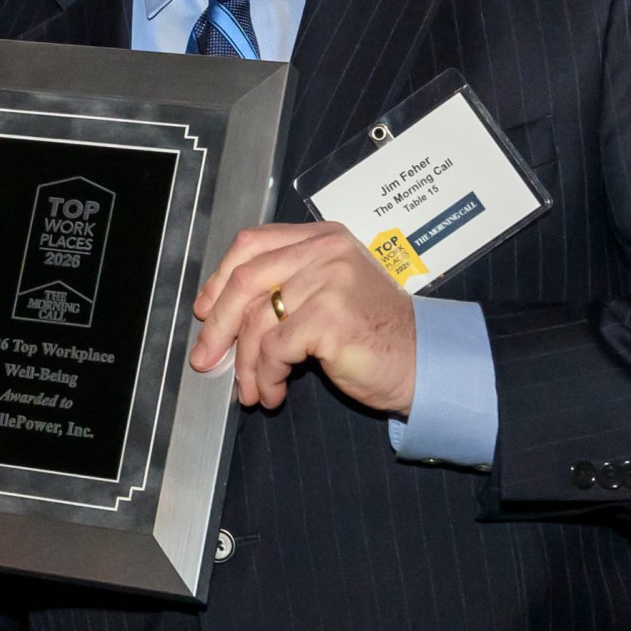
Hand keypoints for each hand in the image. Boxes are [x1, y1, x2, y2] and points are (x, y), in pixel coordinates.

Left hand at [188, 221, 415, 414]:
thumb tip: (221, 313)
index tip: (205, 310)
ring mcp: (328, 282)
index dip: (219, 278)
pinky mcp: (328, 318)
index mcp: (322, 238)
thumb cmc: (375, 333)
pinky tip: (275, 392)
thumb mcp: (332, 292)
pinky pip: (274, 350)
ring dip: (246, 365)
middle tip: (205, 358)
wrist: (424, 361)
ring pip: (256, 322)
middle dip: (217, 325)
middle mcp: (324, 252)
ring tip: (252, 390)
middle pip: (244, 281)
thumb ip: (287, 288)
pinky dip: (267, 377)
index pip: (252, 244)